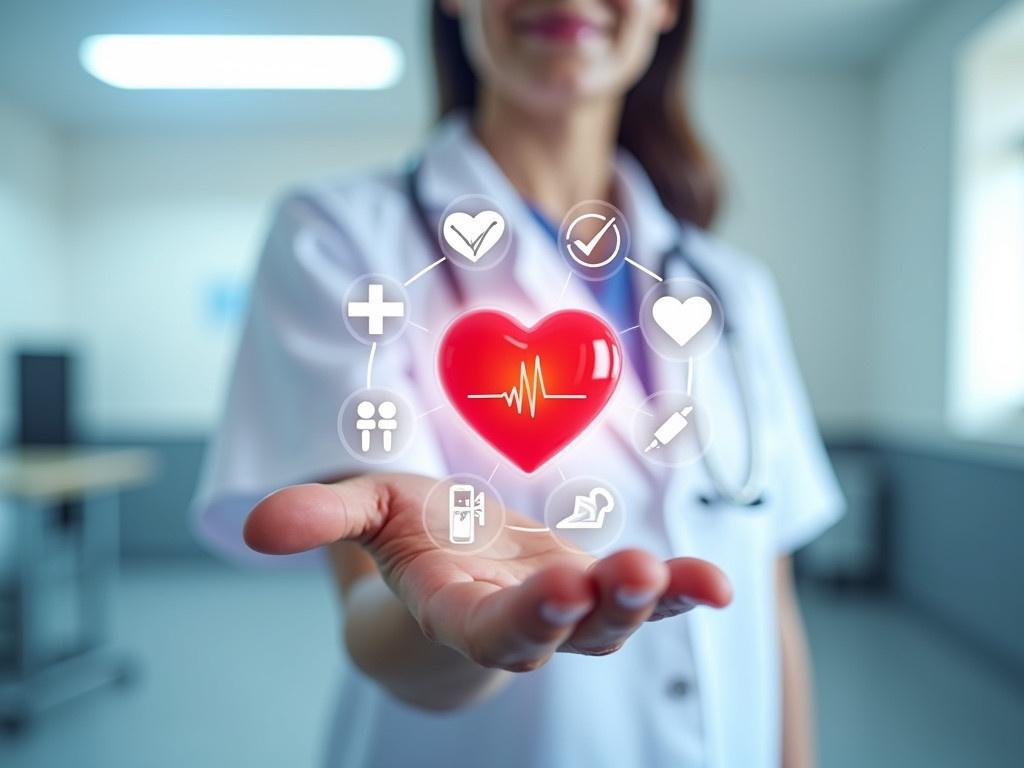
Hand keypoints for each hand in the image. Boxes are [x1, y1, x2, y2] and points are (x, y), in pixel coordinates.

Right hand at [245, 474, 730, 671]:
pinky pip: (646, 595)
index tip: (559, 588)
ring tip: (691, 577)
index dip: (523, 616)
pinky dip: (682, 592)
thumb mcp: (366, 513)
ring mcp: (566, 608)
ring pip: (611, 623)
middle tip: (628, 576)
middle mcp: (517, 620)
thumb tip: (254, 526)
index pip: (489, 627)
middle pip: (561, 636)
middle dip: (596, 612)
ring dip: (651, 602)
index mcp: (456, 608)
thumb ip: (323, 518)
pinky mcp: (599, 585)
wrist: (451, 560)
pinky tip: (717, 582)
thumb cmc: (409, 535)